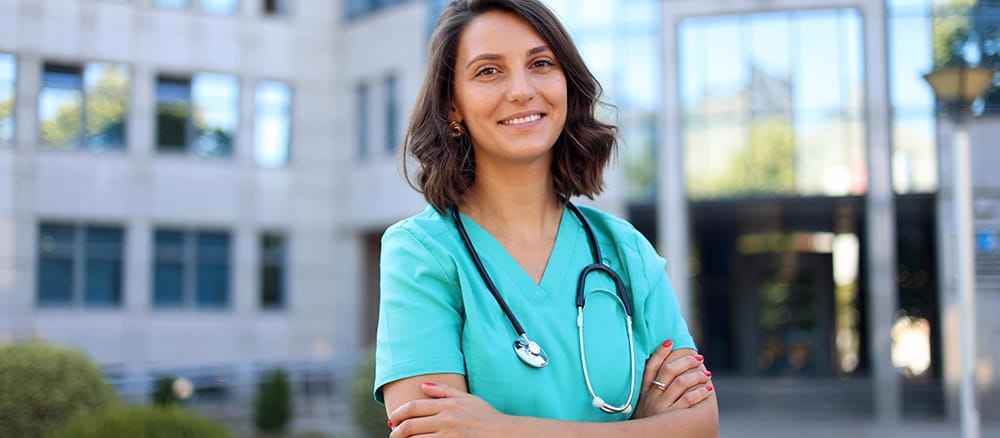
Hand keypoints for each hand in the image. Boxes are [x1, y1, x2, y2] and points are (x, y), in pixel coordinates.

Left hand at [388, 382, 513, 437]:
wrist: (503, 434)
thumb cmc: (487, 416)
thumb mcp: (468, 398)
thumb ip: (445, 391)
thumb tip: (423, 386)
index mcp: (448, 405)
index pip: (414, 407)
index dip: (399, 413)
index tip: (393, 418)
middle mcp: (446, 420)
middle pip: (411, 426)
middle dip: (397, 431)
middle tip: (393, 434)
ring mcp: (448, 436)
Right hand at [632, 340, 713, 418]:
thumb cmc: (647, 423)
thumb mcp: (643, 405)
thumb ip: (651, 390)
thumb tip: (666, 372)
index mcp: (643, 391)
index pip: (650, 366)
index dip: (660, 353)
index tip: (670, 342)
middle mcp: (651, 397)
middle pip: (668, 371)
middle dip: (685, 361)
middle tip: (698, 358)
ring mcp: (661, 407)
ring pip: (681, 383)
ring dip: (696, 375)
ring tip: (707, 374)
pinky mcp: (671, 418)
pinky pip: (688, 401)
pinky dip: (700, 392)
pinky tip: (708, 389)